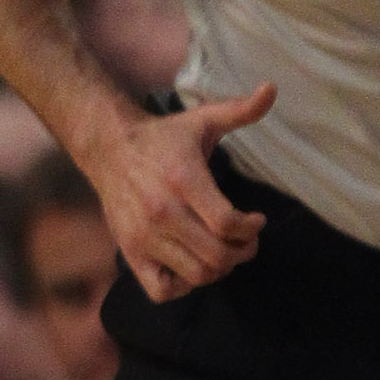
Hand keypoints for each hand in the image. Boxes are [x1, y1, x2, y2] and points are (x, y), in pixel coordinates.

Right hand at [88, 85, 273, 300]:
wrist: (108, 148)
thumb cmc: (163, 138)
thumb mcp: (202, 119)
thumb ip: (240, 110)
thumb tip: (271, 89)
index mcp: (184, 179)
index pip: (227, 223)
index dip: (251, 229)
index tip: (256, 221)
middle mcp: (162, 212)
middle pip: (216, 256)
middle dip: (243, 252)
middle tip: (246, 242)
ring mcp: (144, 236)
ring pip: (195, 275)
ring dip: (218, 269)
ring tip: (223, 253)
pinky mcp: (131, 252)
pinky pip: (161, 289)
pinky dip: (181, 286)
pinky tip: (190, 266)